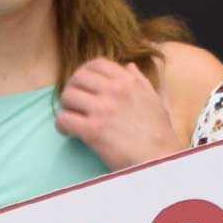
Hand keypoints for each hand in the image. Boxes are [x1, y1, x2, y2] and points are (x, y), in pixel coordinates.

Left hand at [55, 56, 186, 169]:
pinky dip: (62, 125)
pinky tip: (68, 132)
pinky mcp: (92, 130)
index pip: (97, 64)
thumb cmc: (160, 132)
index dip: (85, 72)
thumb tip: (129, 66)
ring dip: (66, 106)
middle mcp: (114, 90)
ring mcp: (102, 109)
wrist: (160, 158)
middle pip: (78, 78)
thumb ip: (140, 81)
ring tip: (71, 117)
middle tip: (73, 103)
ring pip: (68, 96)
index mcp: (128, 81)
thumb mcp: (154, 100)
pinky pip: (64, 118)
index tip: (83, 84)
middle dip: (72, 89)